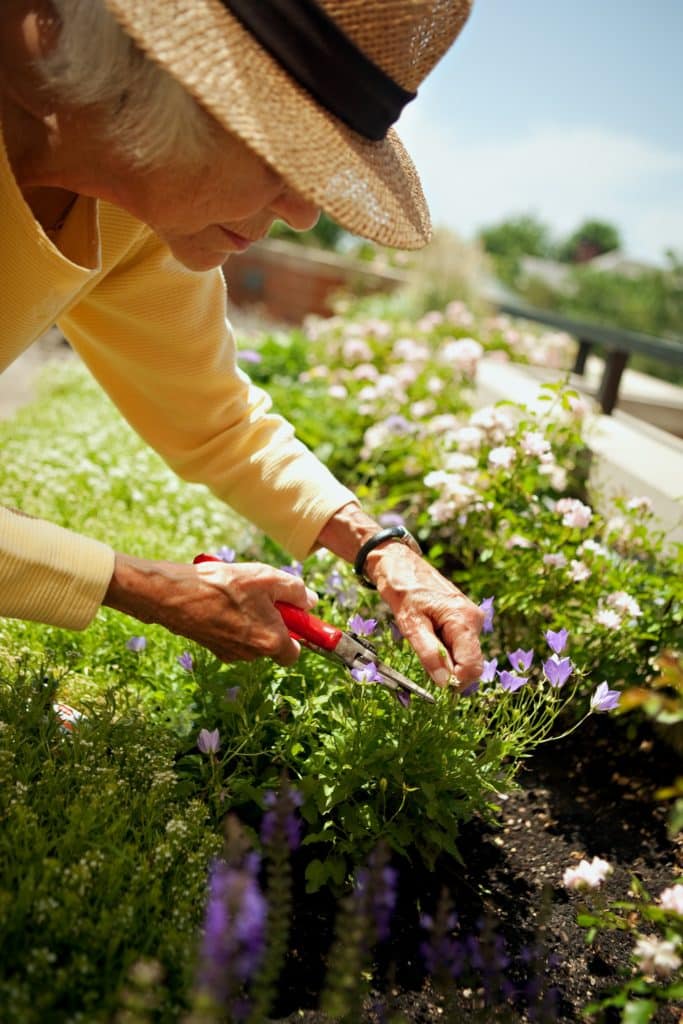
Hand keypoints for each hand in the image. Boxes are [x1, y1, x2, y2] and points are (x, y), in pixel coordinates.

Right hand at [103, 553, 317, 664]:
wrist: (172, 595)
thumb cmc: (222, 585)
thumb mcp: (267, 578)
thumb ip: (296, 591)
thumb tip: (309, 602)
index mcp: (271, 642)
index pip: (294, 653)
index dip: (297, 632)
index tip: (293, 614)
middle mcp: (250, 654)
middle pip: (272, 642)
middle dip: (271, 620)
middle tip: (261, 594)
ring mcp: (228, 652)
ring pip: (251, 637)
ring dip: (250, 617)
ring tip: (236, 593)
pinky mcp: (210, 645)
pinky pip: (231, 633)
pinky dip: (231, 618)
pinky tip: (220, 598)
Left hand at [364, 543, 484, 689]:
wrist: (398, 563)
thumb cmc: (402, 589)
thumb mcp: (411, 624)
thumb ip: (430, 654)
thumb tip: (444, 684)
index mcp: (464, 620)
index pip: (472, 666)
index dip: (455, 682)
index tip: (434, 686)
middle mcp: (474, 619)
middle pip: (470, 662)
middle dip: (449, 670)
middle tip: (422, 660)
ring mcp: (471, 618)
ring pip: (464, 655)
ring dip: (444, 659)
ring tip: (422, 640)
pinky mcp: (464, 618)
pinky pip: (459, 644)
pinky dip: (444, 649)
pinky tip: (427, 634)